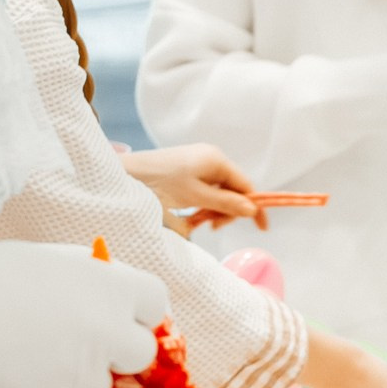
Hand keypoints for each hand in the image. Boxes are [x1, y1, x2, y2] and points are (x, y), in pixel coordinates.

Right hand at [0, 242, 165, 387]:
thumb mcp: (47, 259)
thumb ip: (89, 276)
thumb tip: (108, 285)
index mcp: (111, 287)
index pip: (156, 302)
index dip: (136, 309)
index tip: (118, 314)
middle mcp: (110, 332)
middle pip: (141, 352)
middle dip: (116, 350)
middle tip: (78, 342)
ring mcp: (88, 374)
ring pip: (100, 384)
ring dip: (76, 375)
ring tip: (29, 355)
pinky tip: (15, 377)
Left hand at [120, 144, 263, 229]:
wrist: (125, 173)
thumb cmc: (159, 182)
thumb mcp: (195, 196)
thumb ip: (225, 203)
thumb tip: (253, 210)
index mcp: (216, 160)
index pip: (246, 185)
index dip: (255, 207)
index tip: (261, 228)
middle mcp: (211, 159)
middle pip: (233, 190)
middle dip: (228, 210)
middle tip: (212, 226)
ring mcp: (198, 164)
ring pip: (219, 193)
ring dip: (214, 210)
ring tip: (199, 223)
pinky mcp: (187, 171)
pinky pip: (205, 191)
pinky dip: (203, 205)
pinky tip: (192, 216)